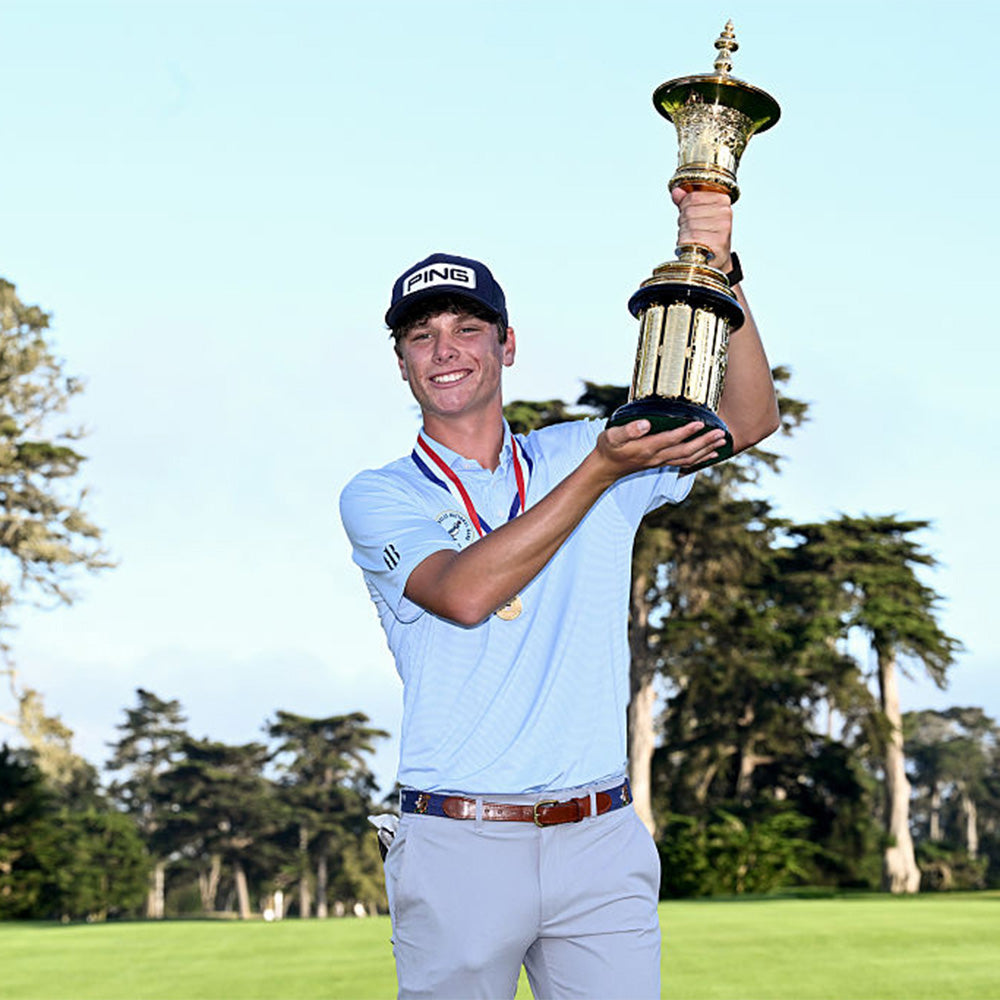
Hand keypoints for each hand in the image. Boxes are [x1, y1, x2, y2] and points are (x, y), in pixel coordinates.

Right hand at [595, 419, 724, 478]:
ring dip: (706, 450)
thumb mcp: (612, 436)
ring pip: (689, 458)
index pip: (671, 439)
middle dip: (705, 442)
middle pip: (686, 451)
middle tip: (721, 433)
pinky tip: (711, 453)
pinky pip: (686, 462)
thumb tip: (646, 424)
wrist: (606, 468)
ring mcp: (661, 461)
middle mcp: (657, 457)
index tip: (701, 423)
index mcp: (647, 448)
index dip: (687, 432)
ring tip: (722, 441)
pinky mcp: (662, 463)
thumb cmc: (609, 448)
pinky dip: (700, 458)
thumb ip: (628, 430)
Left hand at [672, 188, 732, 272]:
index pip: (693, 196)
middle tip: (693, 231)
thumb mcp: (699, 216)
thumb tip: (676, 192)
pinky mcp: (717, 243)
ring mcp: (722, 228)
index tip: (694, 217)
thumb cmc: (708, 238)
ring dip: (685, 234)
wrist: (716, 262)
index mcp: (722, 202)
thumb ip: (687, 202)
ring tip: (694, 240)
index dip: (686, 207)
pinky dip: (686, 244)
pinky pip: (690, 238)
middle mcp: (724, 213)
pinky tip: (694, 247)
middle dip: (684, 222)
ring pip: (688, 224)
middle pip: (689, 210)